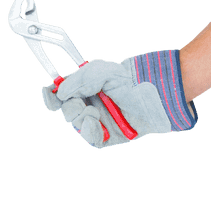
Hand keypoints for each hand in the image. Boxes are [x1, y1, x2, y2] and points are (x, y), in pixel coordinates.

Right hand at [41, 49, 196, 147]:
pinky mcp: (114, 136)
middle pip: (69, 113)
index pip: (65, 96)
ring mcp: (105, 122)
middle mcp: (96, 106)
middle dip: (70, 108)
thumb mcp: (104, 71)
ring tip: (93, 113)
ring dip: (81, 120)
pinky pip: (94, 140)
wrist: (162, 91)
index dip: (53, 96)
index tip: (49, 91)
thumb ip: (81, 79)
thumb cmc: (136, 78)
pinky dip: (90, 132)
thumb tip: (60, 91)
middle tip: (80, 103)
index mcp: (92, 90)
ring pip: (80, 127)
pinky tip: (95, 124)